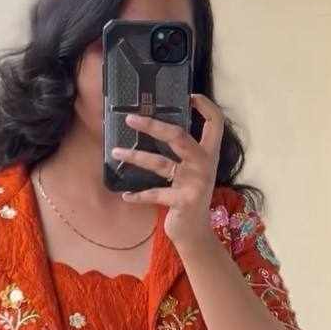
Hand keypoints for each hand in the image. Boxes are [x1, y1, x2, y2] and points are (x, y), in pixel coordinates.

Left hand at [112, 92, 223, 252]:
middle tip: (130, 118)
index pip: (215, 123)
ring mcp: (195, 183)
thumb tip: (159, 127)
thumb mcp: (191, 172)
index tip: (190, 96)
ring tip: (115, 152)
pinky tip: (125, 196)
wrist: (195, 233)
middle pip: (179, 136)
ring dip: (134, 156)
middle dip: (152, 125)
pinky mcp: (182, 201)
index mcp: (208, 154)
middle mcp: (204, 164)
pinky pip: (154, 194)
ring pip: (159, 163)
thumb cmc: (189, 196)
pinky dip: (138, 196)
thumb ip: (183, 153)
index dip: (206, 106)